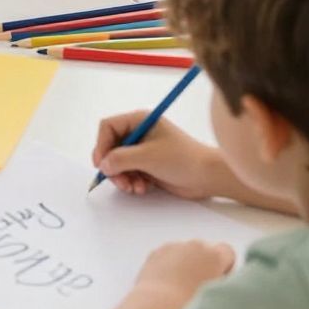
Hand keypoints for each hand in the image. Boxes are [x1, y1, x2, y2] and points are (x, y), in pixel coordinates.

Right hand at [93, 115, 215, 199]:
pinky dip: (132, 182)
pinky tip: (143, 188)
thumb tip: (103, 165)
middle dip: (113, 167)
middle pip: (111, 147)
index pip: (108, 127)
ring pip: (118, 163)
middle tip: (120, 182)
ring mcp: (143, 150)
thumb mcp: (148, 157)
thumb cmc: (181, 159)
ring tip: (134, 187)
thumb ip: (121, 159)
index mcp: (139, 121)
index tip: (102, 164)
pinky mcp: (148, 165)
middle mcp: (139, 133)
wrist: (206, 176)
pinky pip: (129, 173)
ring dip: (123, 178)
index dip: (101, 145)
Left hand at [136, 238, 234, 308]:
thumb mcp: (219, 299)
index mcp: (214, 255)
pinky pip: (169, 256)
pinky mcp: (156, 252)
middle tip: (198, 288)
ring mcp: (174, 246)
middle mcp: (195, 245)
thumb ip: (225, 285)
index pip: (228, 252)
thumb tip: (222, 281)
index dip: (225, 268)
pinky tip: (166, 286)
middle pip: (206, 250)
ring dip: (186, 264)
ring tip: (180, 289)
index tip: (218, 284)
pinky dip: (169, 266)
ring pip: (186, 252)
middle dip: (204, 264)